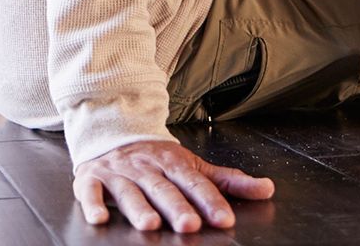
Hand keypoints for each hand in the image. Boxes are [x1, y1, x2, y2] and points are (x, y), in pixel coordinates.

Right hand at [73, 139, 274, 232]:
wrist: (112, 133)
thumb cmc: (157, 158)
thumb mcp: (193, 165)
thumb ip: (228, 180)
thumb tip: (268, 189)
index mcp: (173, 164)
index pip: (195, 183)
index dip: (210, 201)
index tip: (225, 219)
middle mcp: (147, 168)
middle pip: (164, 189)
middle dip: (177, 207)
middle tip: (189, 225)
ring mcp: (119, 173)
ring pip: (131, 191)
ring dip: (139, 208)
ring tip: (151, 225)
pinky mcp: (92, 179)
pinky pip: (91, 191)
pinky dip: (94, 204)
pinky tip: (100, 218)